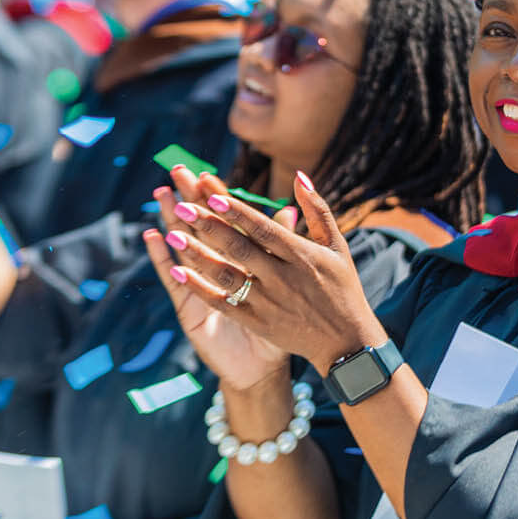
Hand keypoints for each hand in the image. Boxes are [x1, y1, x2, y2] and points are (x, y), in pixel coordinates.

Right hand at [144, 167, 294, 391]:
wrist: (263, 368)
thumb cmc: (279, 322)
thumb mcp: (285, 283)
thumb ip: (285, 247)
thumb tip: (291, 211)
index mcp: (240, 259)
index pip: (226, 221)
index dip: (216, 198)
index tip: (207, 173)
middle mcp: (217, 267)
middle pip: (201, 227)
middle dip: (190, 199)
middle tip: (178, 171)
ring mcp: (200, 286)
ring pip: (185, 247)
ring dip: (173, 221)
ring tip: (162, 195)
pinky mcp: (190, 306)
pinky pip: (175, 280)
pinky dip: (163, 259)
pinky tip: (153, 236)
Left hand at [151, 169, 386, 375]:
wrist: (346, 343)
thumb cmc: (342, 288)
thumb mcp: (337, 246)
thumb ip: (317, 210)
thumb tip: (299, 175)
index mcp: (301, 255)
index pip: (262, 228)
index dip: (236, 211)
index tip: (211, 193)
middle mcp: (282, 277)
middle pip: (239, 247)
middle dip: (208, 225)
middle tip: (181, 205)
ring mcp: (268, 302)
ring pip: (227, 275)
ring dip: (197, 254)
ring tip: (172, 234)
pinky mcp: (258, 324)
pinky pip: (224, 304)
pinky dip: (200, 289)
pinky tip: (178, 273)